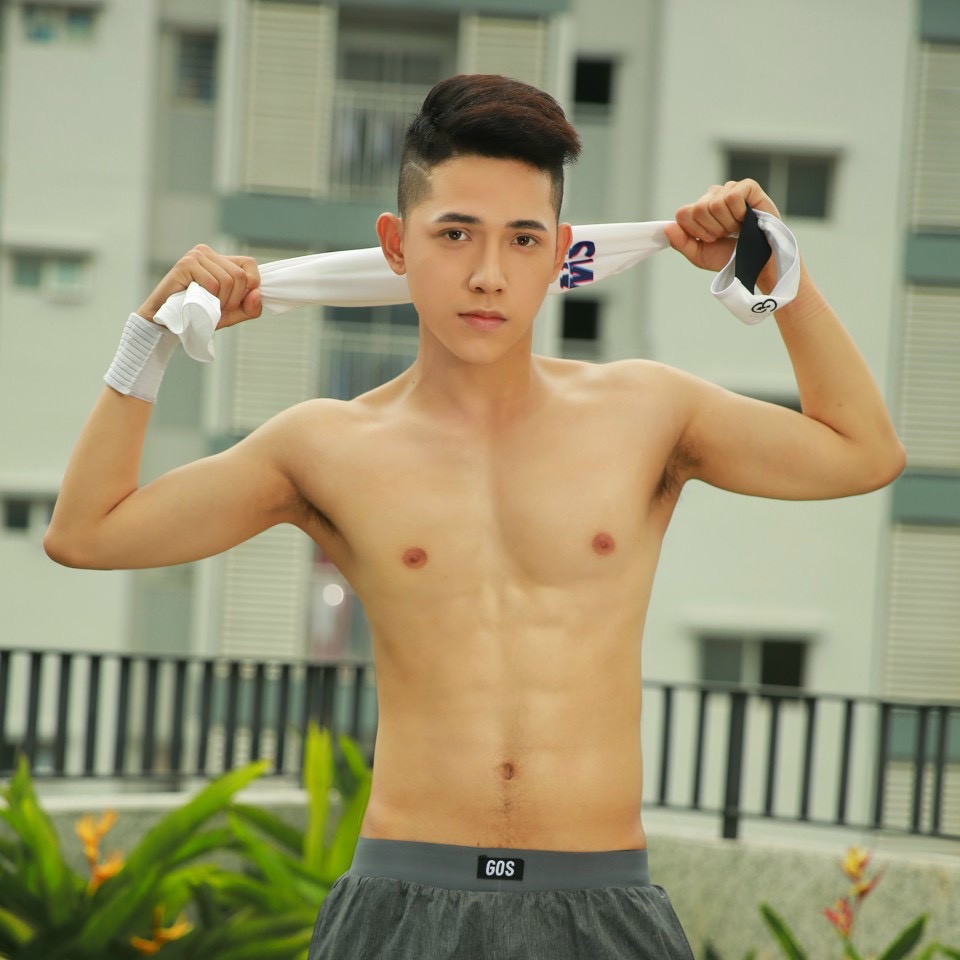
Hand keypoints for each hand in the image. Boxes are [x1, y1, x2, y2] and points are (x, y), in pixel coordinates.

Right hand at [138, 244, 261, 328]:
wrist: (169, 322)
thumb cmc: (199, 314)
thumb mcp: (231, 314)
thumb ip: (250, 307)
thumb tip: (256, 292)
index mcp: (220, 260)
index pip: (250, 263)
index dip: (252, 285)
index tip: (236, 302)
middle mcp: (208, 253)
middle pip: (241, 275)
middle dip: (234, 299)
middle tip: (218, 308)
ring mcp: (196, 256)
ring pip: (228, 280)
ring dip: (221, 301)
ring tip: (206, 305)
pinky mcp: (186, 264)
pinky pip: (212, 283)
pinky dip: (209, 298)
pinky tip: (197, 300)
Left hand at [664, 179, 781, 275]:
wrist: (758, 262)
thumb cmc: (730, 256)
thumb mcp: (700, 255)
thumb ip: (681, 242)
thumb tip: (667, 227)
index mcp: (699, 211)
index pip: (683, 213)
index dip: (695, 231)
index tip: (710, 239)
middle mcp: (713, 197)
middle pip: (698, 209)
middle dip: (713, 229)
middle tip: (727, 234)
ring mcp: (730, 190)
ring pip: (715, 204)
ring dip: (727, 223)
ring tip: (738, 228)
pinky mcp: (748, 187)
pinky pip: (733, 196)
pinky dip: (739, 213)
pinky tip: (747, 218)